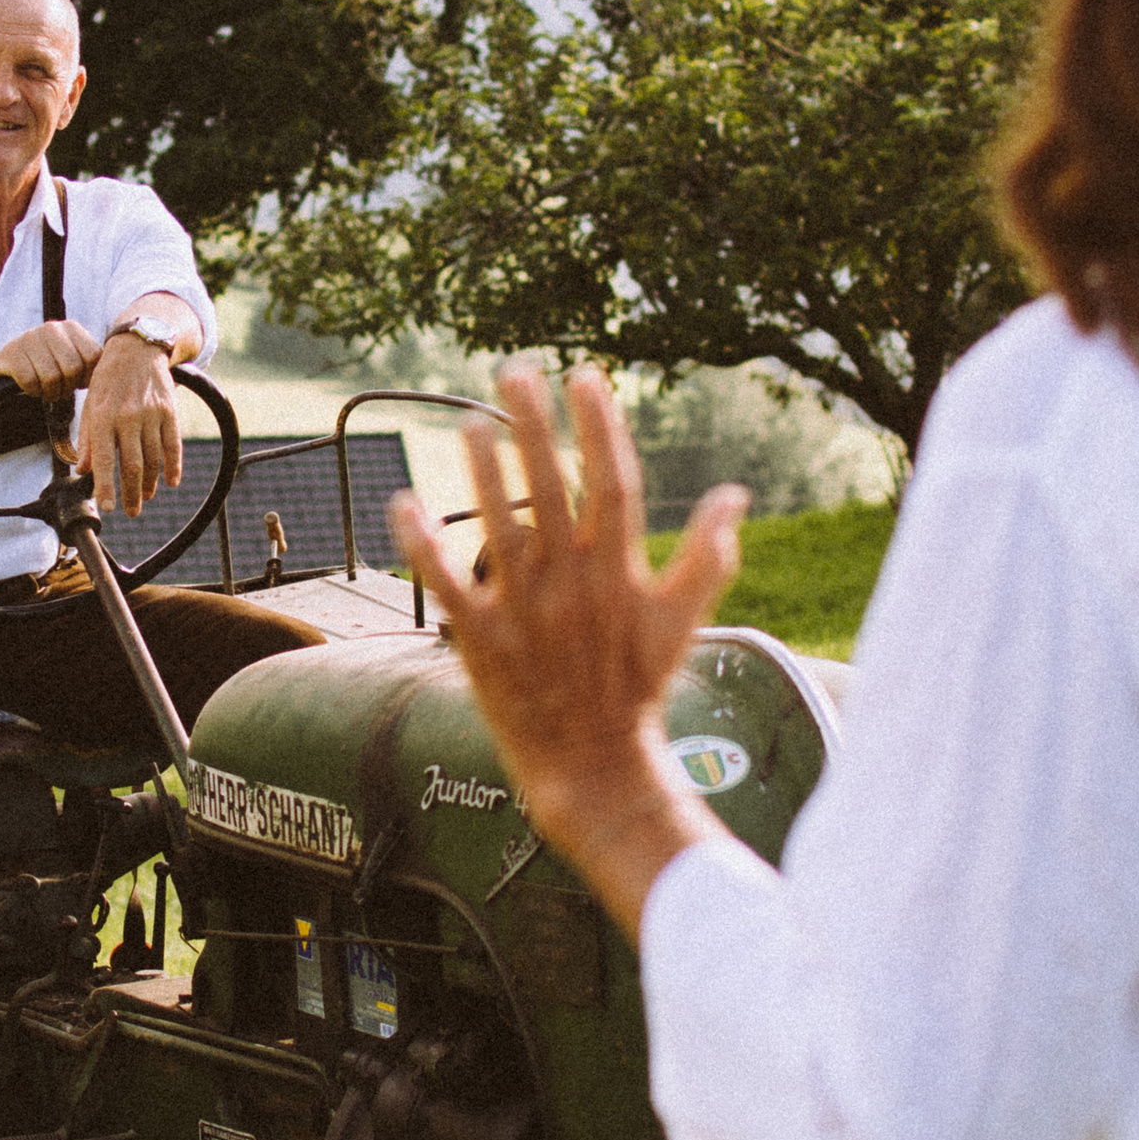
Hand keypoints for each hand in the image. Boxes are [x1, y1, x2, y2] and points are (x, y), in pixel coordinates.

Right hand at [0, 319, 100, 402]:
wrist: (6, 367)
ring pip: (51, 377)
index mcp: (71, 328)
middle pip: (73, 368)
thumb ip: (91, 363)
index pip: (93, 356)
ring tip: (46, 390)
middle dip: (67, 387)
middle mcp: (51, 328)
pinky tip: (30, 387)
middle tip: (60, 390)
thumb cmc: (47, 367)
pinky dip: (32, 391)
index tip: (78, 383)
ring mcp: (29, 338)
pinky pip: (30, 382)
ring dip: (49, 392)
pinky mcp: (11, 353)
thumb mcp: (70, 359)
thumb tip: (112, 377)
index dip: (88, 377)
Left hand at [73, 331, 182, 516]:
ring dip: (150, 484)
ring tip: (145, 497)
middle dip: (132, 494)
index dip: (106, 486)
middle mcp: (127, 417)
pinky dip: (173, 467)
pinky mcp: (170, 412)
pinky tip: (171, 482)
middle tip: (131, 512)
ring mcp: (151, 415)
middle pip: (132, 465)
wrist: (137, 350)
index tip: (108, 508)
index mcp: (103, 417)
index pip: (105, 459)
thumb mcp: (90, 405)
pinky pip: (173, 446)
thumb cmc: (108, 380)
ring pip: (153, 459)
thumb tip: (83, 471)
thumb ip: (88, 440)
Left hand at [386, 365, 748, 940]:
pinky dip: (423, 544)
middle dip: (534, 425)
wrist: (594, 768)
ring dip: (483, 470)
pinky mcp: (481, 640)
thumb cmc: (639, 690)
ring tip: (470, 422)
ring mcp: (524, 610)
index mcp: (618, 571)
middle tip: (514, 372)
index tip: (586, 376)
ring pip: (498, 524)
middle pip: (550, 487)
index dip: (600, 426)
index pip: (611, 482)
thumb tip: (735, 494)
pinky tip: (403, 502)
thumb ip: (709, 557)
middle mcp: (571, 582)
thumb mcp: (682, 622)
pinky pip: (447, 582)